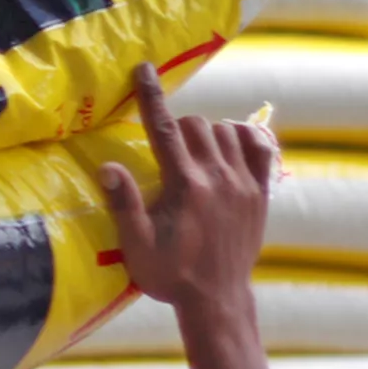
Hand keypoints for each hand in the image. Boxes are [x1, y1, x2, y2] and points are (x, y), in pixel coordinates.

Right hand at [100, 62, 274, 310]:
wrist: (217, 299)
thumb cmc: (171, 274)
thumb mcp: (137, 246)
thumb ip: (123, 204)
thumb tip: (107, 166)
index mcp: (184, 186)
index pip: (165, 129)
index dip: (152, 96)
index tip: (144, 69)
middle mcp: (217, 178)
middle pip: (197, 125)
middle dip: (179, 127)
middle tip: (168, 152)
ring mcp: (244, 184)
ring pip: (225, 132)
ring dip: (207, 133)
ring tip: (195, 155)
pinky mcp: (260, 194)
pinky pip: (259, 147)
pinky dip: (243, 138)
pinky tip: (229, 148)